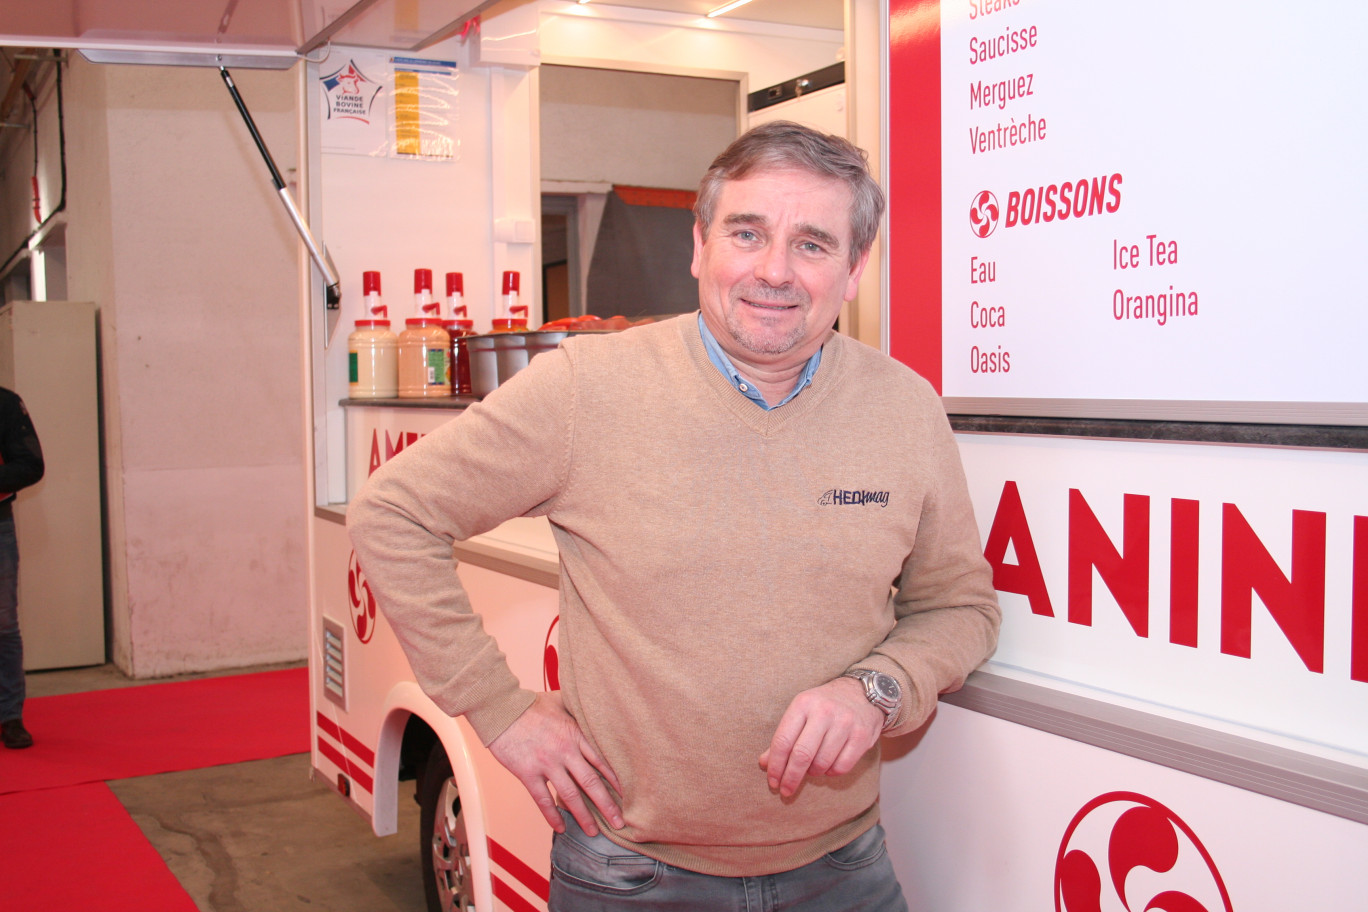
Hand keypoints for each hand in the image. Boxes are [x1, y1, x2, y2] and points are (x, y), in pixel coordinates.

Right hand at [488, 691, 624, 834]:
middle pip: (591, 783)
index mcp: (575, 733)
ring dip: (583, 816)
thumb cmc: (530, 704)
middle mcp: (565, 750)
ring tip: (593, 832)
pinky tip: (561, 827)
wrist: (501, 709)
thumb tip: (593, 705)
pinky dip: (552, 816)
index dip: (616, 780)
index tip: (628, 795)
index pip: (602, 761)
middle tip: (619, 823)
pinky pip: (543, 800)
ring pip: (570, 795)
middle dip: (607, 805)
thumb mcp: (561, 701)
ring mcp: (546, 763)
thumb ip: (577, 709)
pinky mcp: (527, 773)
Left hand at [758, 676, 884, 797]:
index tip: (773, 781)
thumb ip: (784, 737)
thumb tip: (765, 764)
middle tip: (785, 791)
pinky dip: (831, 772)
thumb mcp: (800, 712)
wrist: (859, 692)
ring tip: (812, 768)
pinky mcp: (862, 735)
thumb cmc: (823, 706)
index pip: (783, 740)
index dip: (776, 766)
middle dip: (791, 778)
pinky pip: (842, 767)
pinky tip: (829, 765)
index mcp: (803, 704)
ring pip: (822, 763)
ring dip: (813, 773)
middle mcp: (824, 711)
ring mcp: (845, 723)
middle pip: (802, 755)